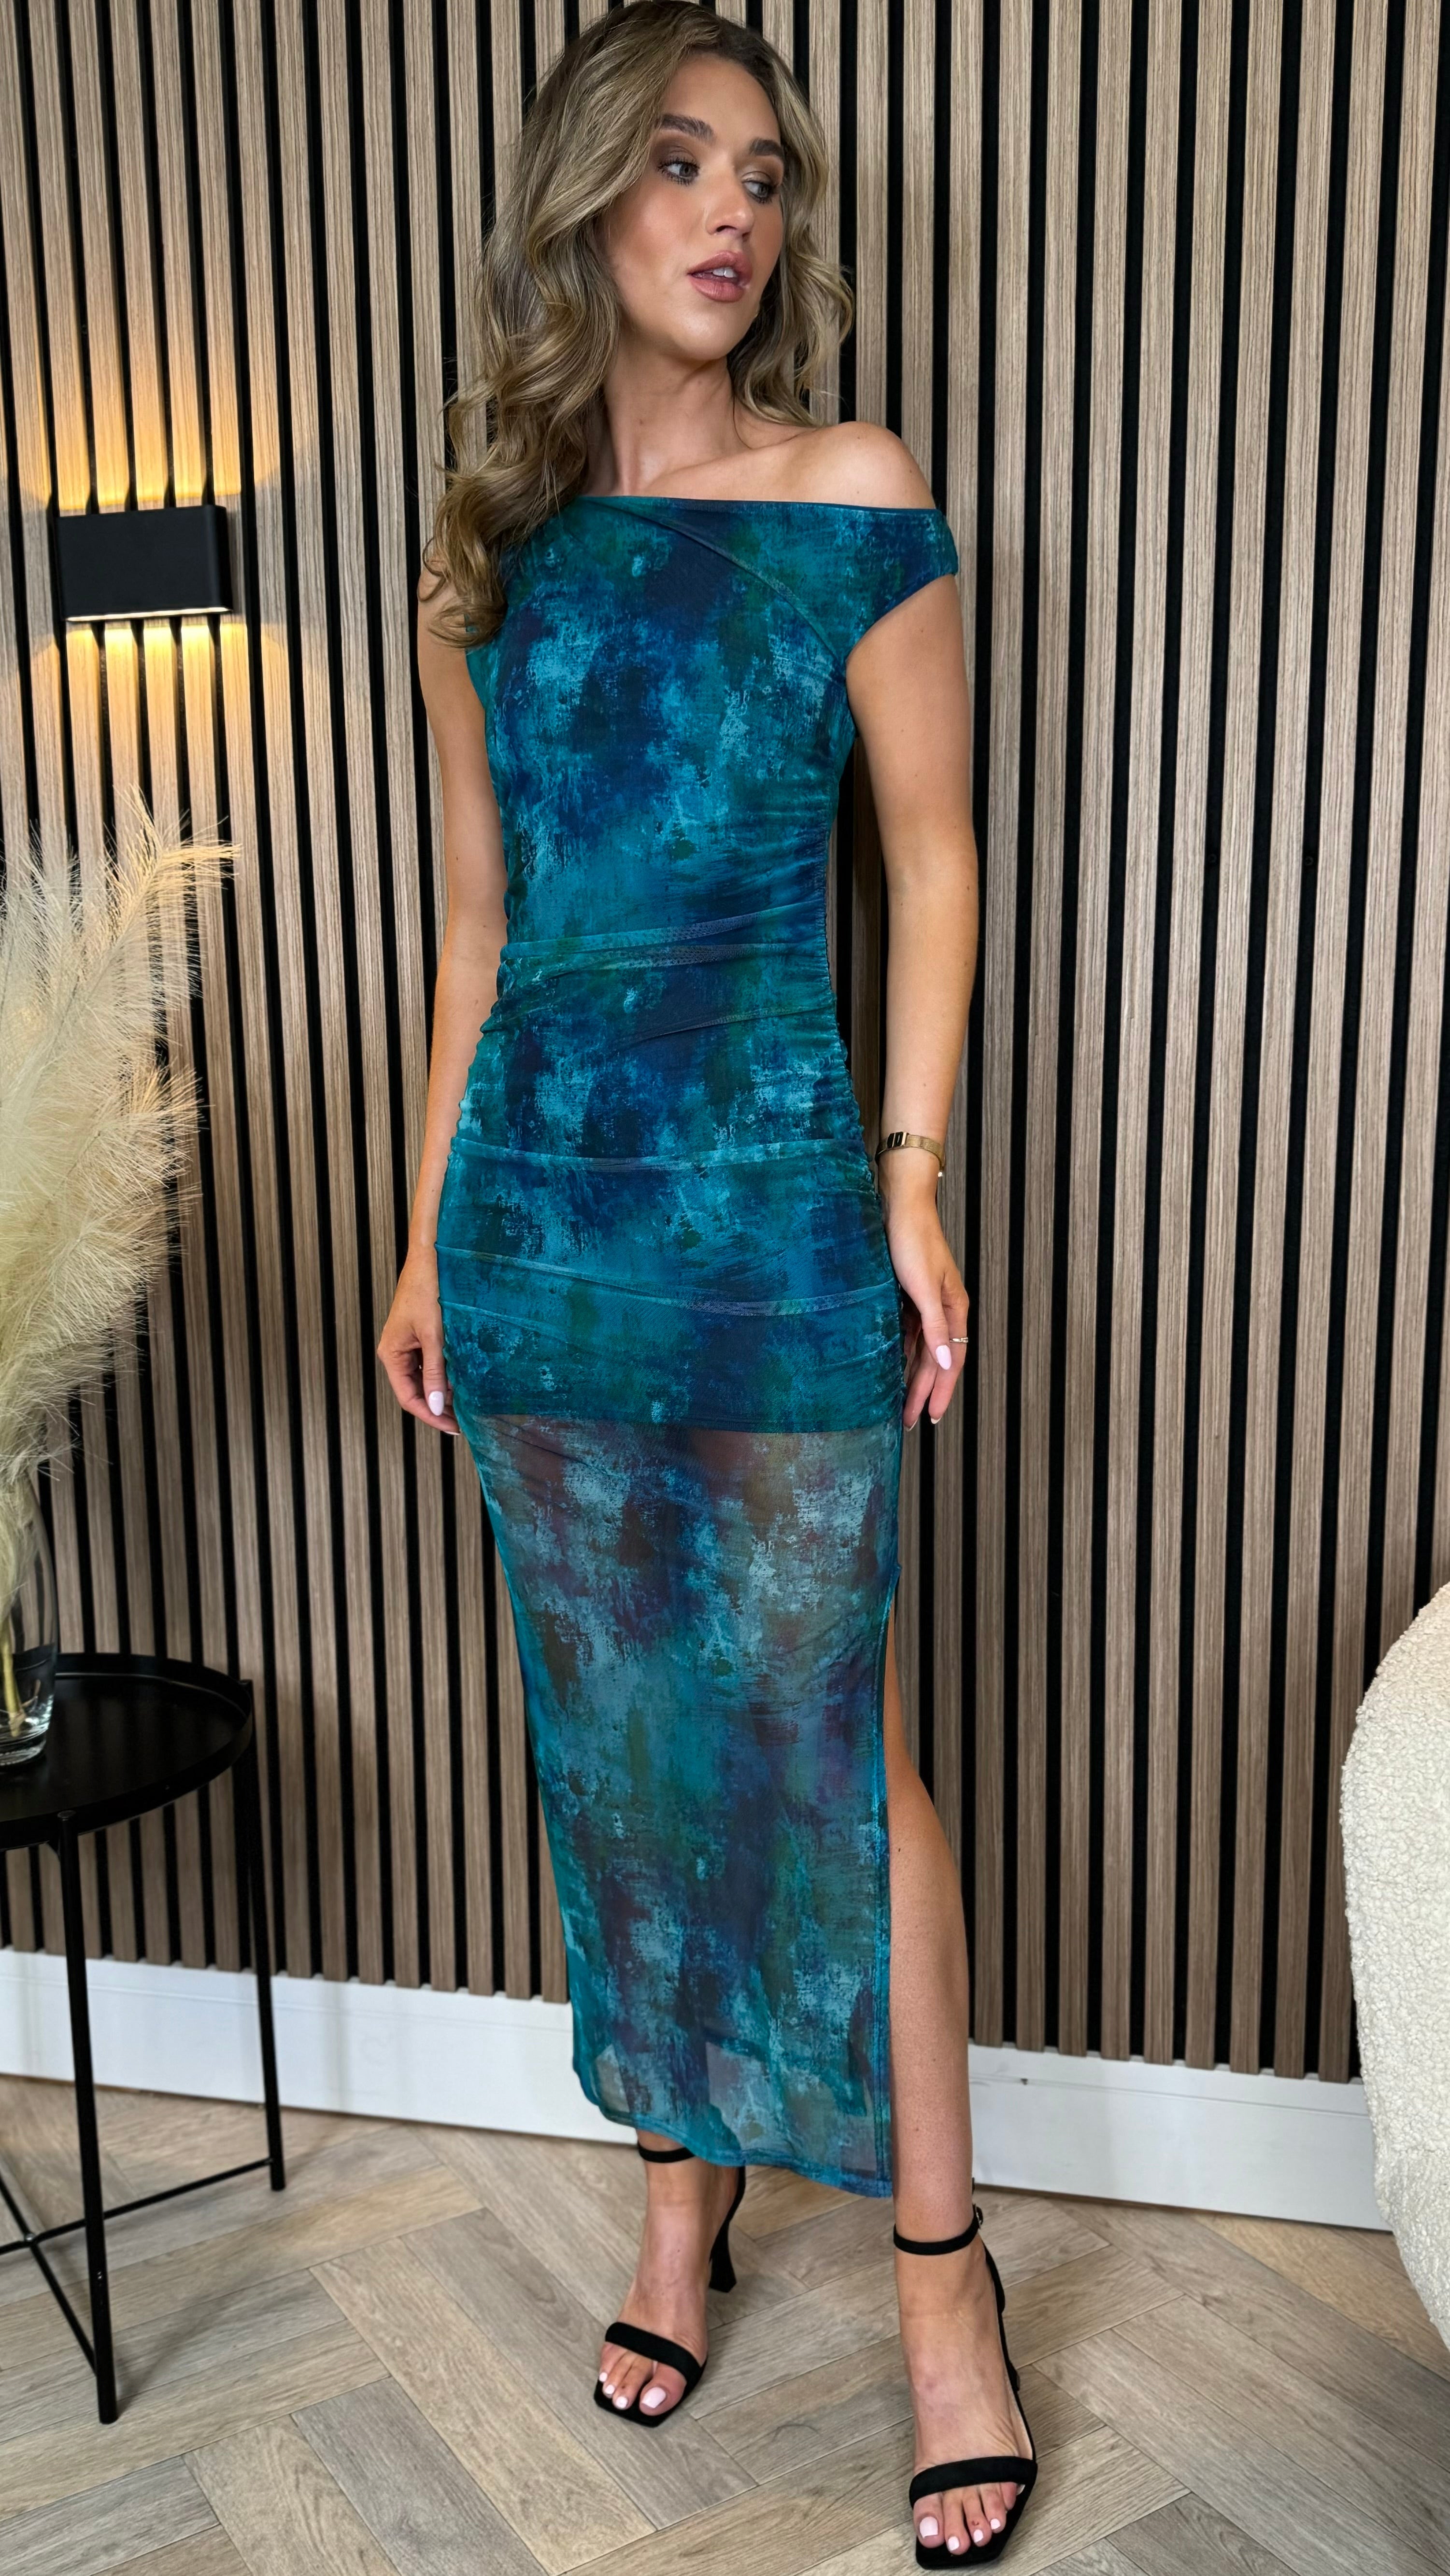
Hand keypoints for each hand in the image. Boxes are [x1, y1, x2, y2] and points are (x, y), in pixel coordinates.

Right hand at [377, 1242, 459, 1432]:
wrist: (431, 1258)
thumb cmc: (427, 1291)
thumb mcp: (433, 1336)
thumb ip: (436, 1372)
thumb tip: (437, 1406)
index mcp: (391, 1354)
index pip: (408, 1397)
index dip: (430, 1415)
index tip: (453, 1428)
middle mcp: (397, 1353)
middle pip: (416, 1391)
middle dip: (439, 1407)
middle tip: (465, 1422)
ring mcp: (409, 1345)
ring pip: (426, 1379)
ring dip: (444, 1392)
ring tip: (468, 1405)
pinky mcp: (421, 1337)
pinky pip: (432, 1364)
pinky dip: (447, 1375)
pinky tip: (464, 1381)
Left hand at [879, 1169, 969, 1428]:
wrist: (899, 1205)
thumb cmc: (912, 1240)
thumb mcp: (923, 1288)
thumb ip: (935, 1327)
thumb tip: (947, 1365)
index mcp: (953, 1309)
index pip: (950, 1362)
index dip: (941, 1392)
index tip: (930, 1418)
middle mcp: (942, 1310)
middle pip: (935, 1362)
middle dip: (922, 1393)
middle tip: (909, 1422)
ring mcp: (925, 1304)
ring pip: (921, 1351)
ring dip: (912, 1379)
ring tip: (901, 1406)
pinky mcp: (907, 1297)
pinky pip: (907, 1336)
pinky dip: (902, 1356)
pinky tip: (891, 1371)